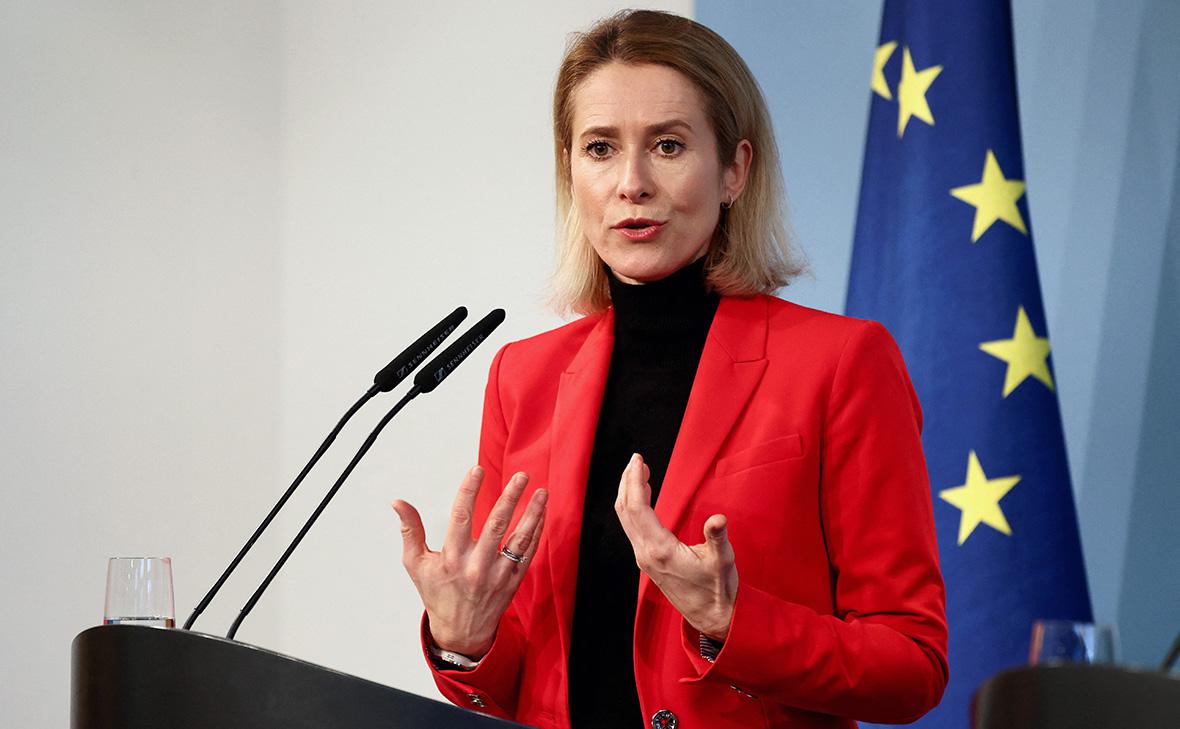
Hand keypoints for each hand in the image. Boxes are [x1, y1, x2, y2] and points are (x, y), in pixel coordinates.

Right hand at [392, 466, 546, 657]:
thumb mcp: (416, 564)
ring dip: (532, 513)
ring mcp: (498, 575)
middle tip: (520, 475)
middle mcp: (476, 566)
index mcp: (451, 558)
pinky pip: (528, 554)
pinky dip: (537, 532)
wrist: (461, 632)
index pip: (461, 516)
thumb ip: (410, 530)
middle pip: (496, 524)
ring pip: (518, 539)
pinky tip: (541, 513)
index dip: (469, 490)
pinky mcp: (513, 582)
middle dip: (510, 497)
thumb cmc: (438, 594)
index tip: (477, 470)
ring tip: (541, 492)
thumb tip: (398, 502)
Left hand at [615, 453, 737, 640]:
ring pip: (626, 519)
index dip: (635, 481)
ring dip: (629, 493)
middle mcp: (645, 553)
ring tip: (638, 471)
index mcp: (660, 550)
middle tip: (636, 459)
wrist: (711, 618)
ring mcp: (644, 558)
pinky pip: (632, 527)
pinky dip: (633, 506)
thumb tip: (718, 518)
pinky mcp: (648, 560)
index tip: (639, 460)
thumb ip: (717, 538)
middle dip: (628, 481)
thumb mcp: (723, 561)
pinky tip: (643, 496)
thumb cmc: (718, 590)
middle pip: (625, 510)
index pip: (638, 508)